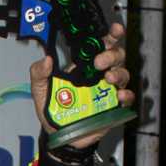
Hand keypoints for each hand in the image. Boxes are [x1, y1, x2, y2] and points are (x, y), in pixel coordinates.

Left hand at [29, 21, 134, 150]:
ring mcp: (108, 91)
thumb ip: (39, 74)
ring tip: (108, 78)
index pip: (101, 45)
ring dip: (118, 73)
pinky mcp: (113, 107)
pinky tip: (119, 95)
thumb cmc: (53, 110)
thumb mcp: (40, 90)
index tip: (115, 30)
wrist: (58, 136)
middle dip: (111, 55)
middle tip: (99, 62)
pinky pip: (126, 98)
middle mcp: (99, 75)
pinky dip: (126, 95)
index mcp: (84, 66)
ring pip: (123, 74)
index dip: (112, 36)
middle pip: (116, 56)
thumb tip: (45, 60)